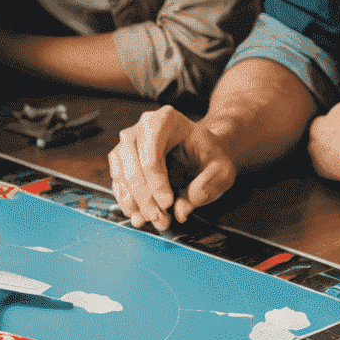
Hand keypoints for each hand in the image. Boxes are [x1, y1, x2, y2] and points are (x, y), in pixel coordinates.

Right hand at [109, 107, 236, 230]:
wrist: (202, 153)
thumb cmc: (211, 157)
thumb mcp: (222, 170)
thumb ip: (207, 186)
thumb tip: (180, 211)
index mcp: (166, 120)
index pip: (152, 151)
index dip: (156, 181)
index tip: (168, 203)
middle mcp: (142, 126)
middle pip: (132, 161)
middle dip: (144, 195)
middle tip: (159, 218)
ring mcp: (130, 141)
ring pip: (121, 171)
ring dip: (133, 200)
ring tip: (150, 219)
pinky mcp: (124, 158)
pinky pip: (118, 179)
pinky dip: (125, 199)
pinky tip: (137, 214)